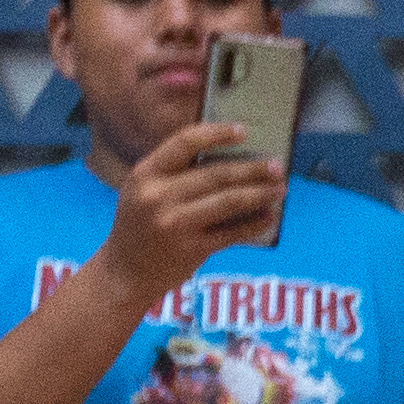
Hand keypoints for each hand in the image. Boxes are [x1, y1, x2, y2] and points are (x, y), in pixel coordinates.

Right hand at [98, 119, 287, 310]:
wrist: (123, 272)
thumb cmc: (140, 225)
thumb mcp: (143, 190)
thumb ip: (174, 173)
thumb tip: (230, 157)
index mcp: (146, 173)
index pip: (184, 142)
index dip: (217, 133)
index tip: (244, 131)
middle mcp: (158, 196)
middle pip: (216, 174)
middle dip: (252, 169)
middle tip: (277, 166)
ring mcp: (175, 224)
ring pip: (228, 202)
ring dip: (259, 194)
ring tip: (280, 189)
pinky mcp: (191, 250)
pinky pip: (231, 233)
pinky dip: (254, 224)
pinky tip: (269, 216)